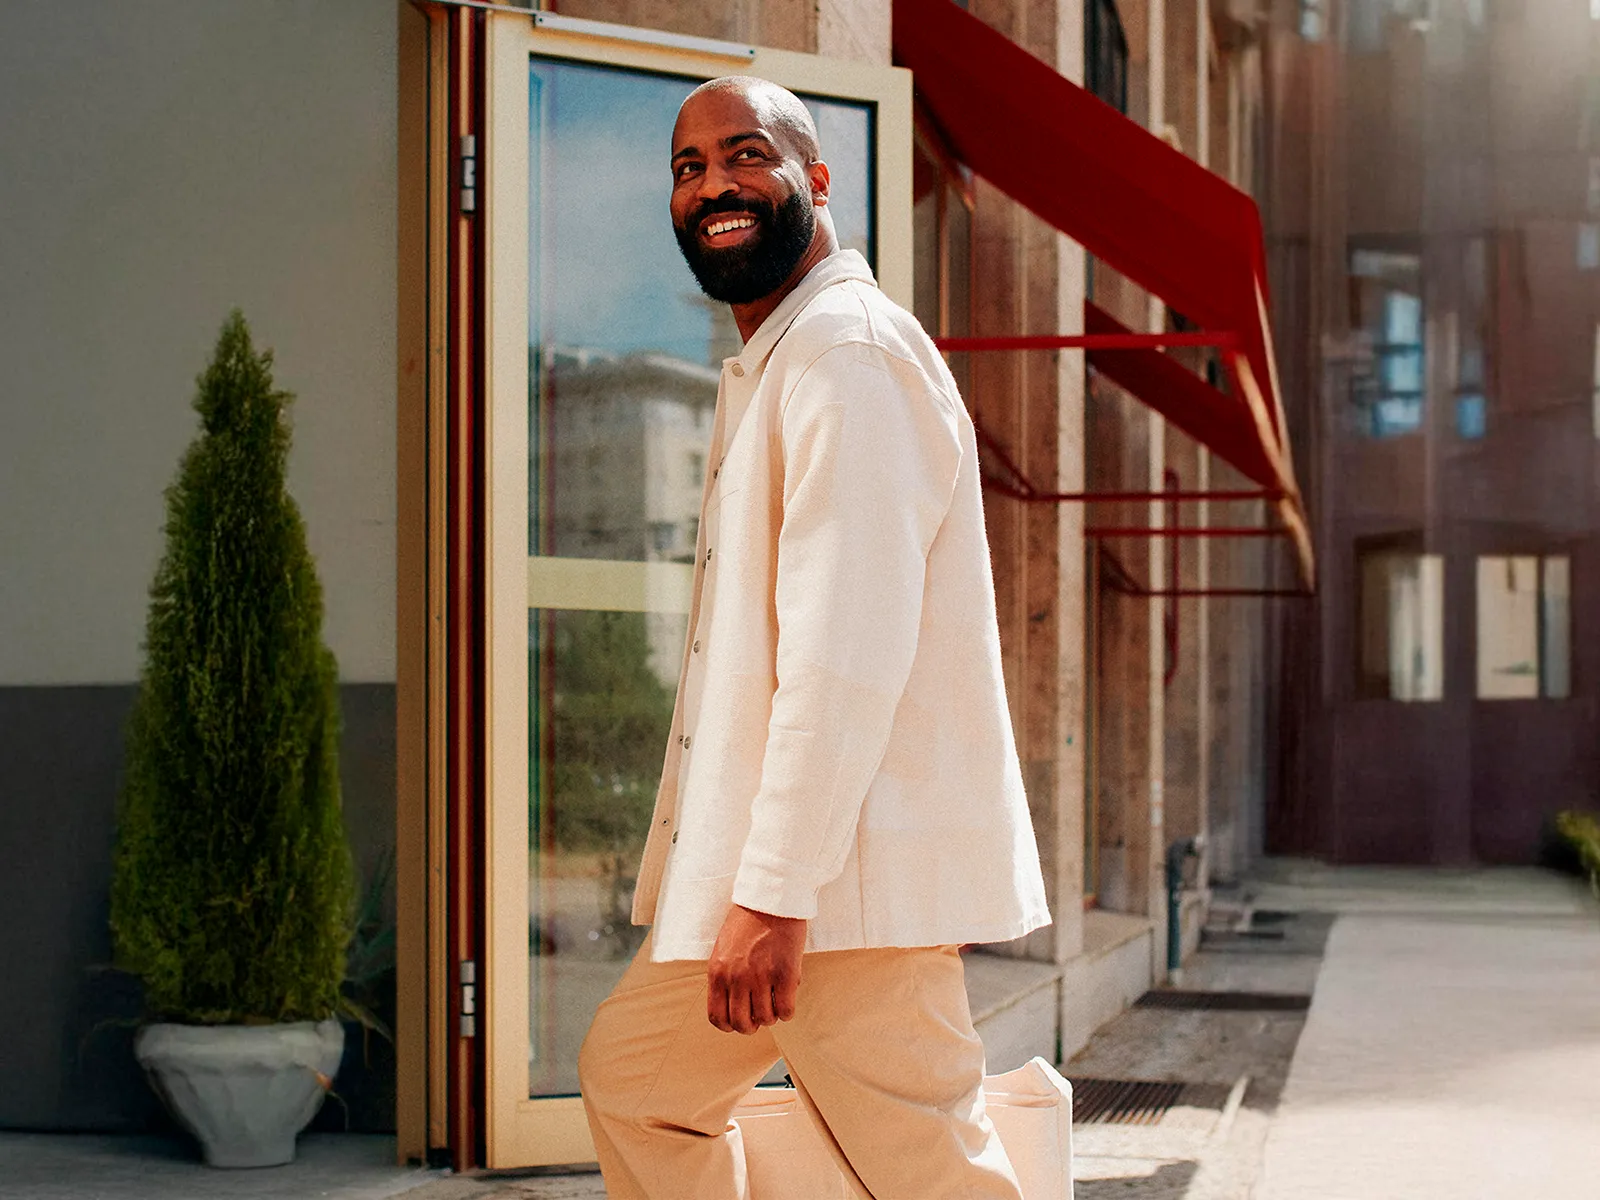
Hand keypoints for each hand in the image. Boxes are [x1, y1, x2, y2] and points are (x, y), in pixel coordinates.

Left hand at [706, 904, 805, 1033]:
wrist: (772, 899)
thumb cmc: (748, 920)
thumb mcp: (724, 949)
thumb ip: (725, 975)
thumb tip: (735, 1003)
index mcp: (718, 972)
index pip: (717, 1016)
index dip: (729, 1025)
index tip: (740, 1021)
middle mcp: (736, 978)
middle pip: (742, 1024)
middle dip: (752, 1024)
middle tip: (760, 1013)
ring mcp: (761, 977)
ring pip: (766, 1019)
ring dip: (772, 1015)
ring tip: (775, 999)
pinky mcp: (785, 975)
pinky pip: (786, 1010)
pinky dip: (787, 1010)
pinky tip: (787, 997)